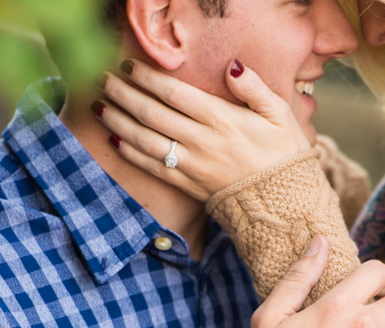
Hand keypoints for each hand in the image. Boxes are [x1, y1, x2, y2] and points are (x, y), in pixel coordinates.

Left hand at [93, 59, 310, 200]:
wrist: (285, 204)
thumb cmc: (284, 154)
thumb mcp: (280, 114)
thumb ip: (254, 87)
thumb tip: (232, 66)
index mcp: (222, 119)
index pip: (174, 93)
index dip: (147, 77)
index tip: (130, 66)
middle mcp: (202, 142)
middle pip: (152, 114)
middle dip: (123, 94)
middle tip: (103, 79)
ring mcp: (192, 166)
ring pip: (145, 140)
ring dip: (119, 122)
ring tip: (99, 106)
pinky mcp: (189, 185)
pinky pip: (153, 168)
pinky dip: (130, 154)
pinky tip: (114, 139)